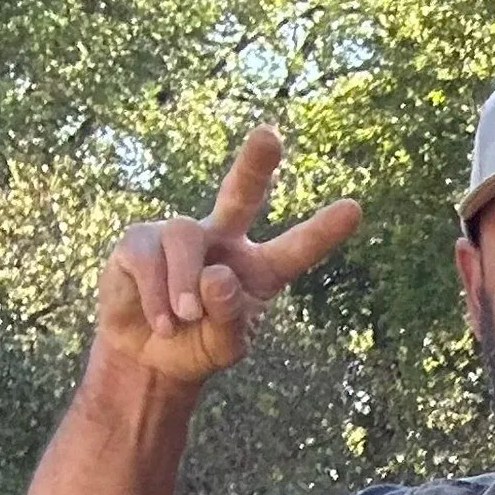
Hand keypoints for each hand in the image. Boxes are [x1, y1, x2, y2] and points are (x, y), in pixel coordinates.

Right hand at [95, 126, 360, 382]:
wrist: (147, 358)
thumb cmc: (197, 349)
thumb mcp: (223, 347)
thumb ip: (229, 319)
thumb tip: (217, 275)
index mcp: (260, 270)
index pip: (295, 250)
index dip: (321, 231)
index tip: (355, 209)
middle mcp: (223, 241)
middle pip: (240, 194)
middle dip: (253, 165)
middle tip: (269, 136)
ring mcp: (180, 236)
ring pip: (185, 238)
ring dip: (184, 284)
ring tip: (185, 319)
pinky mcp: (139, 241)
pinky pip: (149, 257)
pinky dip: (157, 294)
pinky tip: (163, 324)